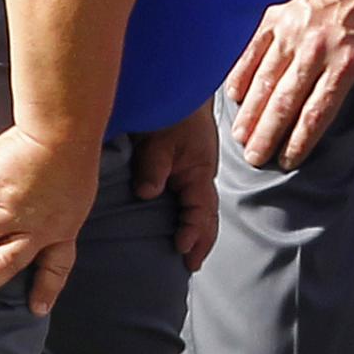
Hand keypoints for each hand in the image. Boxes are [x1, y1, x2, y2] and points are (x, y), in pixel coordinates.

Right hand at [0, 126, 101, 310]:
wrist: (64, 134)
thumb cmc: (74, 157)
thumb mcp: (76, 195)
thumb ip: (56, 210)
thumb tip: (43, 217)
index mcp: (62, 229)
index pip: (57, 265)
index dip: (46, 288)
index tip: (37, 310)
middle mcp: (35, 227)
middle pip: (6, 262)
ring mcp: (10, 211)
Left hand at [131, 106, 220, 270]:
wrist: (178, 88)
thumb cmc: (172, 112)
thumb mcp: (161, 140)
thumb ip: (154, 166)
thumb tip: (147, 193)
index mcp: (200, 173)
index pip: (201, 210)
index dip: (193, 231)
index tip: (182, 248)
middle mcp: (201, 176)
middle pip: (207, 215)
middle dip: (202, 240)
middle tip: (192, 265)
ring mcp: (194, 172)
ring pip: (201, 208)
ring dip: (198, 230)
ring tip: (190, 252)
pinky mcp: (184, 168)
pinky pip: (191, 198)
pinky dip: (190, 215)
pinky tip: (181, 223)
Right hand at [224, 0, 353, 167]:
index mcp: (347, 62)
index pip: (317, 113)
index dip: (301, 141)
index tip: (289, 160)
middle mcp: (314, 51)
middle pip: (285, 104)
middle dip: (267, 136)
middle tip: (255, 159)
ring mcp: (290, 33)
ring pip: (264, 82)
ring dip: (250, 114)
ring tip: (241, 138)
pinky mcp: (274, 18)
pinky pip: (251, 53)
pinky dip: (241, 77)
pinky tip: (235, 99)